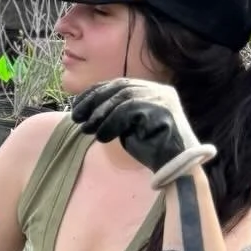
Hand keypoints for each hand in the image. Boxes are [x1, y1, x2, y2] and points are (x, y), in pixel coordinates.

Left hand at [70, 79, 215, 189]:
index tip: (76, 105)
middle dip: (93, 102)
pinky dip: (110, 124)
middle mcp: (160, 90)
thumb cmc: (150, 147)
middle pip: (120, 87)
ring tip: (87, 130)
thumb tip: (83, 107)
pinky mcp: (162, 110)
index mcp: (152, 90)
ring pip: (122, 98)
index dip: (94, 92)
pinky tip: (103, 138)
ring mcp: (163, 99)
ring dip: (99, 115)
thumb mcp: (127, 124)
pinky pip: (128, 111)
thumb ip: (113, 111)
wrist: (173, 166)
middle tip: (76, 117)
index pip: (119, 84)